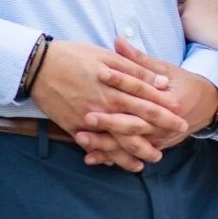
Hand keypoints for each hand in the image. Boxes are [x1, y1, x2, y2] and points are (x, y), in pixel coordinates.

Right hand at [31, 39, 184, 171]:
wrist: (36, 67)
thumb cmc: (72, 56)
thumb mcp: (105, 56)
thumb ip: (134, 70)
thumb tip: (160, 81)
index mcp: (114, 88)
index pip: (146, 102)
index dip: (165, 110)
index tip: (181, 115)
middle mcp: (104, 108)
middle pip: (137, 125)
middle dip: (159, 132)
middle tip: (177, 136)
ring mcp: (89, 121)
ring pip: (118, 141)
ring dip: (137, 151)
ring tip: (152, 158)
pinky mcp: (75, 128)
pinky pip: (96, 146)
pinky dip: (109, 156)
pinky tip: (119, 163)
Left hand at [78, 40, 217, 168]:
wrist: (207, 106)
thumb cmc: (184, 83)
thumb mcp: (165, 69)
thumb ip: (139, 60)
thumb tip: (118, 40)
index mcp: (169, 99)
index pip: (141, 89)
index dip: (121, 80)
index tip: (100, 73)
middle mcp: (165, 122)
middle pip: (134, 122)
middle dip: (109, 121)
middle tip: (87, 116)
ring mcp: (159, 138)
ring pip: (130, 144)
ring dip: (105, 144)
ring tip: (82, 139)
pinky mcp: (154, 147)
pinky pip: (130, 155)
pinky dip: (111, 158)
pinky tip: (90, 158)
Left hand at [179, 0, 217, 57]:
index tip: (188, 7)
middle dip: (179, 6)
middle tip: (182, 19)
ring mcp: (190, 3)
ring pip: (174, 10)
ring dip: (176, 18)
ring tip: (179, 28)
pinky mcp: (185, 19)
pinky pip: (174, 24)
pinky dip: (176, 29)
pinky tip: (180, 35)